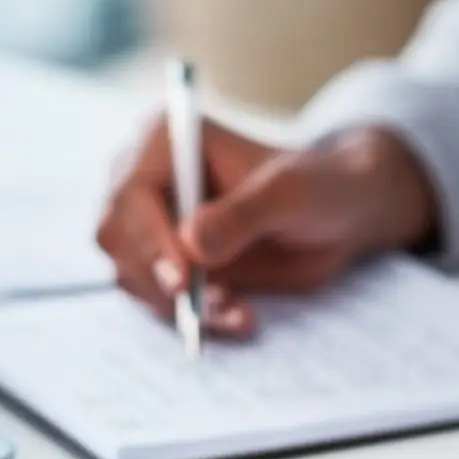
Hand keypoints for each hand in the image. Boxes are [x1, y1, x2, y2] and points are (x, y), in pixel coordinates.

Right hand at [96, 117, 438, 333]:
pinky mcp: (168, 264)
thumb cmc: (319, 186)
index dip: (148, 240)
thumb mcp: (290, 195)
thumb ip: (243, 214)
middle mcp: (147, 179)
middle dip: (158, 279)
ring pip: (134, 275)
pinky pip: (159, 300)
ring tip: (237, 312)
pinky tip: (238, 317)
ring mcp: (153, 225)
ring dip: (180, 305)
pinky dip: (193, 317)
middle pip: (117, 238)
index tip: (182, 280)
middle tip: (205, 307)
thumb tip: (192, 243)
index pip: (129, 194)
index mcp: (167, 141)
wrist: (341, 215)